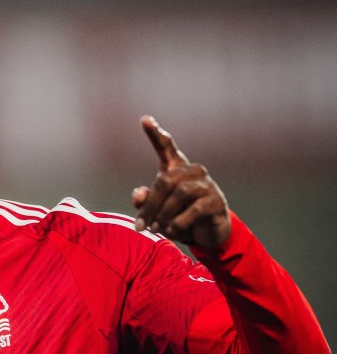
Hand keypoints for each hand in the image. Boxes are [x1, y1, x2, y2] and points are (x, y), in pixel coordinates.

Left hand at [132, 115, 230, 248]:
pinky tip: (172, 230)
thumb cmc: (178, 218)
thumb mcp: (158, 212)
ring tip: (157, 229)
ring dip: (164, 215)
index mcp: (177, 169)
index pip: (166, 148)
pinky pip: (194, 209)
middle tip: (141, 227)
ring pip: (180, 193)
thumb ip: (145, 202)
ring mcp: (206, 185)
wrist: (206, 234)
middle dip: (150, 206)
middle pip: (165, 181)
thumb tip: (137, 195)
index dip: (156, 134)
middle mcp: (192, 172)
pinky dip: (179, 222)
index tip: (145, 119)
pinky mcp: (216, 201)